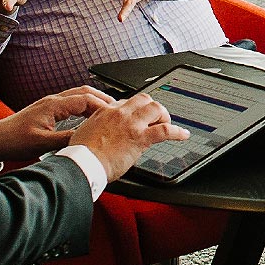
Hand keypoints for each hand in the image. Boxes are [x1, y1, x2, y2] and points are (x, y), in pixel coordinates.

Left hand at [0, 85, 118, 160]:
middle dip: (103, 99)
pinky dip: (86, 105)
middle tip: (118, 110)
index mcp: (53, 106)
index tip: (115, 114)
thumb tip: (88, 138)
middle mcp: (53, 101)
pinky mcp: (48, 109)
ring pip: (79, 95)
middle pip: (85, 92)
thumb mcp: (43, 143)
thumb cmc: (14, 140)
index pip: (86, 99)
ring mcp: (51, 103)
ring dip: (95, 101)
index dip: (103, 105)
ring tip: (108, 112)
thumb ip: (67, 139)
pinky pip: (73, 101)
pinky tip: (90, 116)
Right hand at [67, 93, 186, 181]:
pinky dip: (178, 132)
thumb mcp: (85, 133)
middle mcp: (119, 114)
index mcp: (104, 112)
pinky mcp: (140, 137)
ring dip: (164, 116)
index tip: (139, 118)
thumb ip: (99, 129)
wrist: (82, 165)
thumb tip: (107, 134)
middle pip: (143, 99)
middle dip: (152, 108)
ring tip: (167, 125)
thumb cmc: (81, 156)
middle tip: (156, 119)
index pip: (126, 102)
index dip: (135, 110)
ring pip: (156, 108)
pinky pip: (166, 130)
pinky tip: (183, 135)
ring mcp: (131, 124)